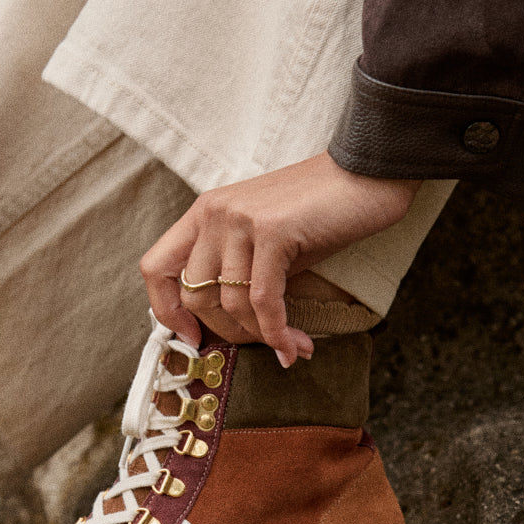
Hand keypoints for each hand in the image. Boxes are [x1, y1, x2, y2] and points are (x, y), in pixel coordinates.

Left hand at [140, 152, 418, 363]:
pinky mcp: (271, 231)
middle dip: (226, 332)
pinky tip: (294, 345)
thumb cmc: (320, 213)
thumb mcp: (264, 242)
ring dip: (259, 337)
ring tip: (289, 347)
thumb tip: (224, 328)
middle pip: (193, 295)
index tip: (190, 338)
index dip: (165, 311)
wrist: (367, 176)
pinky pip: (262, 299)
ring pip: (229, 303)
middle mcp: (213, 213)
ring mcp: (239, 219)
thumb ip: (237, 273)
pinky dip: (277, 331)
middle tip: (259, 346)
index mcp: (203, 214)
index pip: (155, 268)